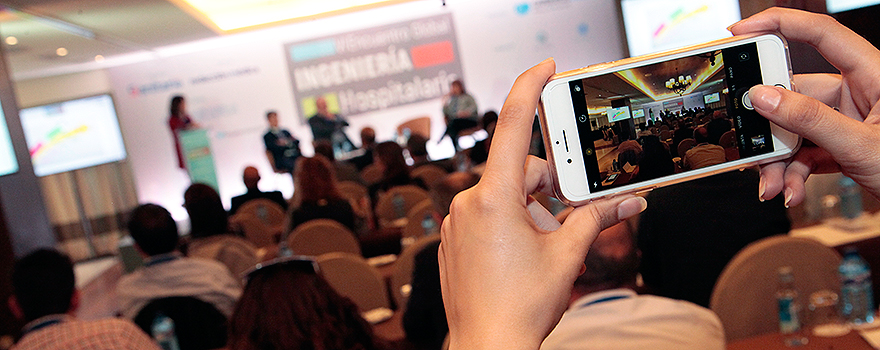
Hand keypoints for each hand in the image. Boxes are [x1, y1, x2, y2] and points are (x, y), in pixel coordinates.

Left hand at [438, 58, 646, 349]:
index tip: (546, 68)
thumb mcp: (567, 255)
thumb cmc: (521, 305)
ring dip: (530, 210)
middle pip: (518, 171)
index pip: (510, 125)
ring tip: (546, 248)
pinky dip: (510, 224)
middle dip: (547, 188)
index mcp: (493, 198)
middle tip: (567, 218)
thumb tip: (630, 201)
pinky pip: (487, 215)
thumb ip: (597, 219)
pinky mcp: (454, 239)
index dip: (529, 88)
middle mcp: (468, 203)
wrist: (487, 346)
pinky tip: (523, 255)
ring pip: (503, 196)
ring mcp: (457, 222)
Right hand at [729, 7, 879, 206]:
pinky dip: (791, 172)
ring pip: (793, 130)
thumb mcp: (861, 145)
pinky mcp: (839, 147)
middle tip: (751, 137)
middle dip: (770, 124)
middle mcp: (857, 94)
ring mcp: (846, 122)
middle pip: (795, 94)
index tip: (742, 32)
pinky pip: (803, 153)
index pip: (822, 33)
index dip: (780, 23)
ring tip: (773, 183)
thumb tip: (764, 97)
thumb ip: (811, 120)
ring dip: (778, 160)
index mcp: (872, 75)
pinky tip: (790, 189)